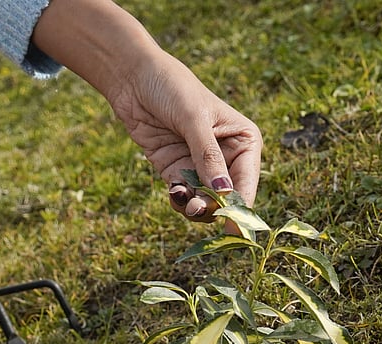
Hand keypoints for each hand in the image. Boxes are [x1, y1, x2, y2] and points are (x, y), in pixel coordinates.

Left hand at [31, 0, 261, 224]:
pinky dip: (180, 200)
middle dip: (214, 208)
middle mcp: (227, 157)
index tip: (230, 227)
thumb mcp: (194, 119)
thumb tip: (224, 193)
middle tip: (197, 209)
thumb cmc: (173, 88)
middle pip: (227, 198)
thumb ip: (208, 156)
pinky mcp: (177, 171)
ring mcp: (201, 166)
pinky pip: (184, 196)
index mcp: (244, 141)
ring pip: (205, 202)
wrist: (134, 80)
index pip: (247, 182)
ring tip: (184, 201)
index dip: (240, 207)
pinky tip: (174, 193)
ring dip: (196, 208)